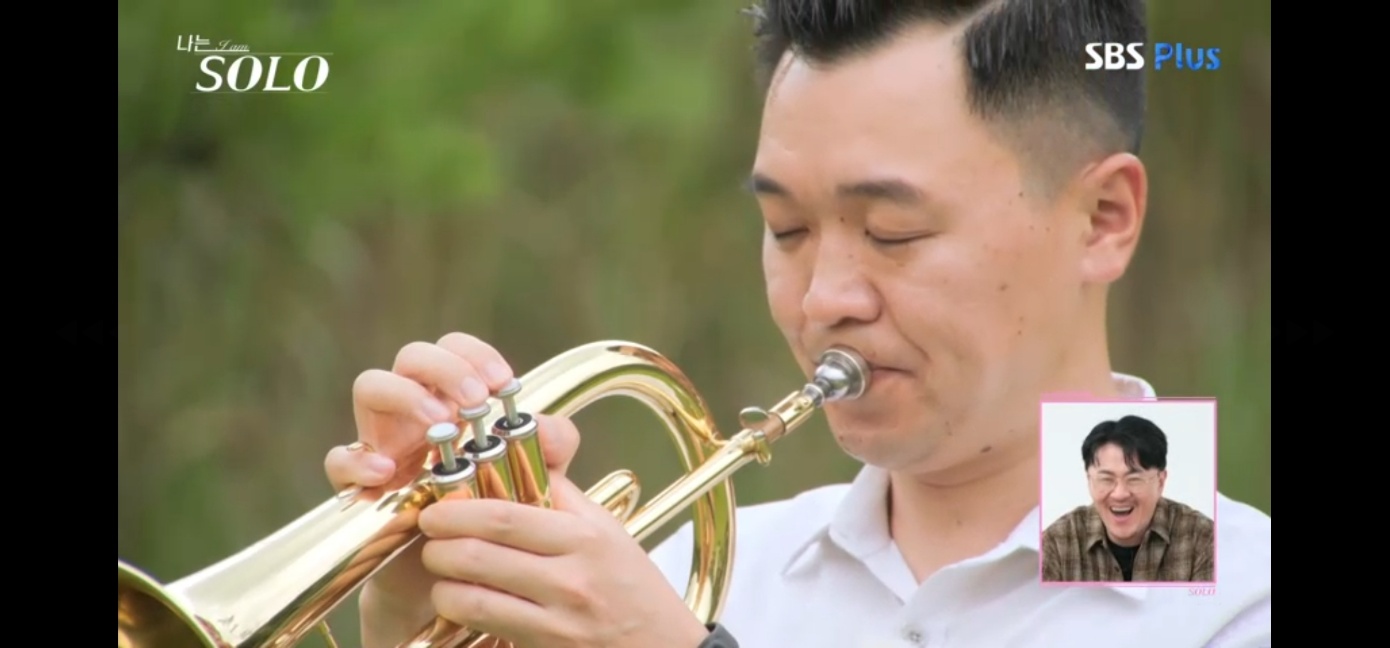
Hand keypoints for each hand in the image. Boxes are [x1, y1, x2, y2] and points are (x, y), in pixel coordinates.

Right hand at [321, 333, 580, 644]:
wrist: (457, 580)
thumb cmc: (492, 518)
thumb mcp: (531, 483)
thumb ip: (549, 452)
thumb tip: (550, 427)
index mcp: (454, 401)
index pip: (454, 349)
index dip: (475, 354)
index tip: (503, 384)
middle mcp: (414, 412)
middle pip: (412, 356)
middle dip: (444, 369)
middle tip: (474, 402)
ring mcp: (382, 441)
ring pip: (370, 386)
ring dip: (405, 396)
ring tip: (437, 425)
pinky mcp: (360, 485)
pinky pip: (340, 460)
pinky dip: (358, 461)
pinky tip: (388, 474)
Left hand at [419, 476, 710, 647]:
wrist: (666, 647)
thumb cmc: (634, 588)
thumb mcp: (606, 530)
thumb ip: (560, 496)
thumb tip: (519, 456)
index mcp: (585, 535)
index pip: (505, 513)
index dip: (458, 508)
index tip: (439, 506)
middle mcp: (572, 574)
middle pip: (479, 551)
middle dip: (438, 542)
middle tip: (430, 536)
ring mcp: (559, 615)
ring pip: (472, 592)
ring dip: (442, 580)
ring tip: (441, 570)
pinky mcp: (547, 645)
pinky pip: (485, 622)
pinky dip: (459, 607)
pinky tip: (458, 600)